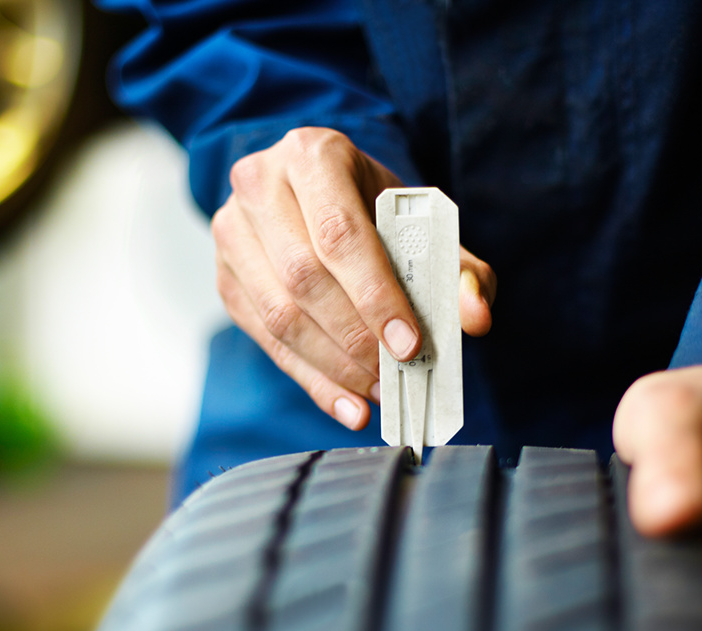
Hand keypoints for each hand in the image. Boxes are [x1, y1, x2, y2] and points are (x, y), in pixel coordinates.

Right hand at [211, 127, 496, 429]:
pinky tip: (348, 404)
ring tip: (378, 391)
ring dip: (334, 365)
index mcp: (312, 155)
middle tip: (396, 373)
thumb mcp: (424, 224)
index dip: (375, 295)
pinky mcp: (225, 278)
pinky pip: (265, 340)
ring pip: (278, 314)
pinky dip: (312, 380)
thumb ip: (459, 268)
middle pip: (304, 277)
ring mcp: (232, 233)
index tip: (409, 344)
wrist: (321, 196)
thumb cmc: (375, 210)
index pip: (339, 234)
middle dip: (356, 337)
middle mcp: (259, 185)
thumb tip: (475, 317)